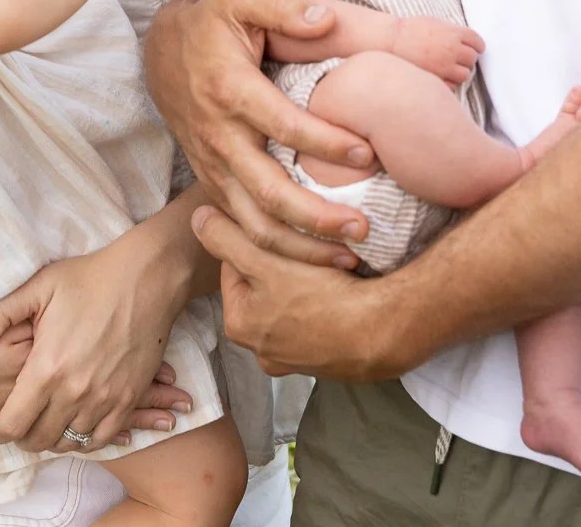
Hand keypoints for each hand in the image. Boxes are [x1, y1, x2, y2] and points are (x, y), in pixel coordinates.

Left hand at [0, 245, 193, 452]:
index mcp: (47, 367)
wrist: (145, 278)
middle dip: (22, 436)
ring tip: (46, 422)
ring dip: (53, 437)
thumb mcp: (39, 287)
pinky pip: (103, 439)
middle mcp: (74, 391)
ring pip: (69, 442)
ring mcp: (104, 398)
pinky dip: (86, 440)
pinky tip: (76, 426)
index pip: (11, 425)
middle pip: (38, 440)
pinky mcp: (129, 397)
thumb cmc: (89, 278)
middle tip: (19, 421)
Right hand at [143, 0, 373, 263]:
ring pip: (253, 223)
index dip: (326, 143)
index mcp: (229, 90)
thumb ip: (283, 3)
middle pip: (267, 193)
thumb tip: (325, 18)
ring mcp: (213, 166)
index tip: (368, 153)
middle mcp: (218, 136)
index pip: (282, 126)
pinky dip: (279, 250)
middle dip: (316, 217)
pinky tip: (317, 256)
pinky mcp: (213, 184)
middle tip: (363, 228)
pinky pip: (243, 227)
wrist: (163, 53)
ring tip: (348, 256)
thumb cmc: (213, 23)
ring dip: (300, 247)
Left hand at [192, 205, 416, 380]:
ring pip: (289, 302)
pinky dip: (322, 303)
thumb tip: (197, 220)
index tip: (279, 227)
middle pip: (261, 285)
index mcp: (239, 325)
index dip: (255, 238)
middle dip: (278, 262)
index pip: (235, 265)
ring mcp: (294, 358)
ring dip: (301, 280)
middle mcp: (261, 349)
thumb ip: (227, 240)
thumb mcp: (264, 262)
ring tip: (324, 264)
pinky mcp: (324, 359)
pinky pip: (314, 319)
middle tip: (304, 245)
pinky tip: (338, 288)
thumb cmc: (321, 297)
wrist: (383, 332)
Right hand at [392, 16, 483, 86]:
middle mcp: (453, 50)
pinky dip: (449, 83)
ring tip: (449, 69)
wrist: (391, 41)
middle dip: (467, 59)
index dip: (477, 45)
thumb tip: (464, 39)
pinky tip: (441, 77)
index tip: (476, 48)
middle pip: (472, 59)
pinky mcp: (437, 79)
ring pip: (465, 75)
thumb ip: (452, 31)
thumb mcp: (435, 22)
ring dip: (459, 72)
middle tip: (458, 58)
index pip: (477, 41)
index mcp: (454, 33)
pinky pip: (452, 86)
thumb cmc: (409, 30)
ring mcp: (445, 67)